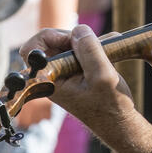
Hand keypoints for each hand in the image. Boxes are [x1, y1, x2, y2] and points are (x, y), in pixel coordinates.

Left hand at [20, 25, 151, 152]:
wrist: (120, 123)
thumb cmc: (110, 106)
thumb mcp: (102, 76)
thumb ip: (89, 50)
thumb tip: (79, 29)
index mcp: (49, 81)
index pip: (31, 50)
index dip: (50, 37)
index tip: (73, 40)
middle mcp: (53, 76)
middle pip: (51, 42)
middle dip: (75, 38)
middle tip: (96, 44)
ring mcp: (65, 74)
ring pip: (68, 44)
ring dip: (88, 42)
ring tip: (109, 48)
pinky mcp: (76, 72)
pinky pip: (80, 51)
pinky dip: (95, 47)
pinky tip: (110, 52)